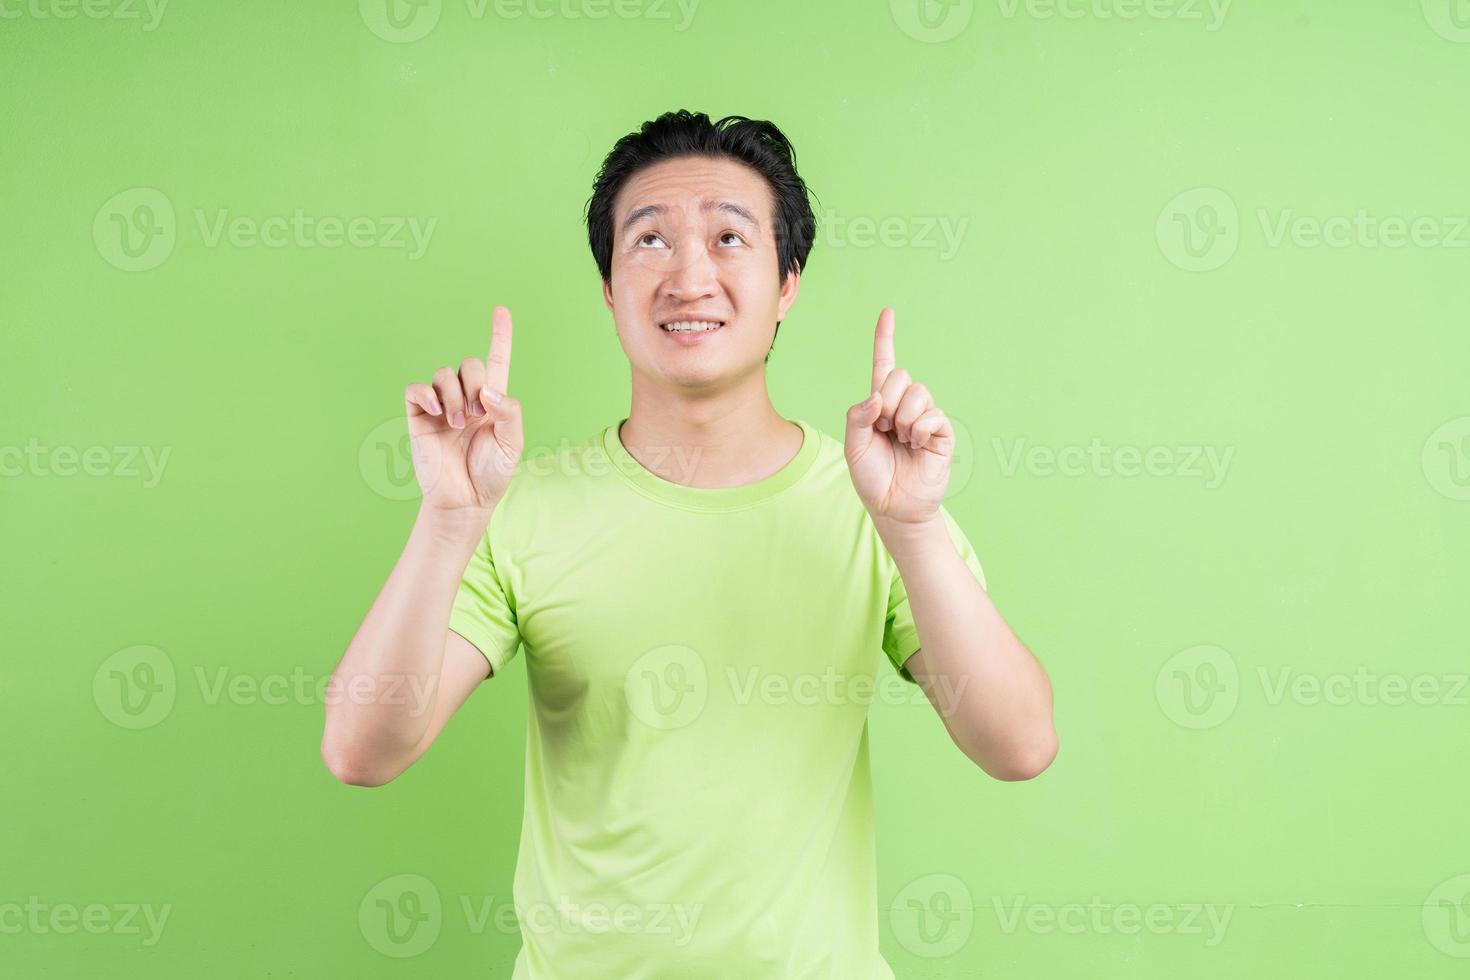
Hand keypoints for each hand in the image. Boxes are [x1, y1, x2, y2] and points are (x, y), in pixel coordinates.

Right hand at [403, 306, 523, 519]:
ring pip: (443, 374)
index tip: (501, 310)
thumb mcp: (512, 443)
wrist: (465, 500)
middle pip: (469, 365)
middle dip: (475, 385)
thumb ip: (509, 412)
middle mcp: (466, 398)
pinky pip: (416, 389)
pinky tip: (436, 411)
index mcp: (492, 402)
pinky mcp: (419, 416)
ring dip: (453, 394)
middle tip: (477, 414)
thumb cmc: (491, 473)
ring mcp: (441, 406)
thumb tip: (487, 391)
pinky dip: (426, 393)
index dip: (500, 336)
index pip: (496, 361)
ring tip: (458, 423)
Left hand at [844, 307, 952, 525]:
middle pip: (902, 377)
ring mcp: (924, 417)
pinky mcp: (941, 432)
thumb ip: (858, 416)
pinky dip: (920, 429)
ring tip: (902, 440)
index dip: (885, 339)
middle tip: (885, 428)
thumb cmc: (871, 477)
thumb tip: (877, 397)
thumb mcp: (853, 446)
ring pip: (918, 393)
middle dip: (888, 400)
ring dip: (904, 418)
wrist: (892, 506)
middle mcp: (903, 406)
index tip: (888, 312)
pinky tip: (916, 445)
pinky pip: (933, 415)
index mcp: (880, 405)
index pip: (884, 366)